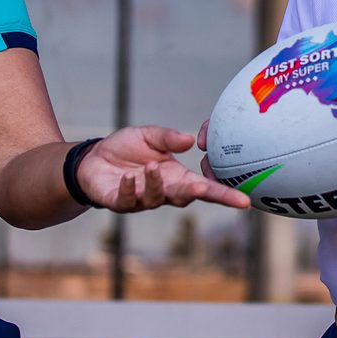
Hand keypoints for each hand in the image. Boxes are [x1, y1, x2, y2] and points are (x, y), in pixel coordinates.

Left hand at [80, 125, 250, 211]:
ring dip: (155, 184)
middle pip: (185, 198)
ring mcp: (141, 199)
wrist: (93, 159)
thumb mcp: (149, 135)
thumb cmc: (126, 149)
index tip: (244, 201)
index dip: (224, 196)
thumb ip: (168, 138)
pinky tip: (128, 177)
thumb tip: (189, 139)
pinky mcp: (119, 202)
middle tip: (201, 188)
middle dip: (195, 194)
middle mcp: (163, 191)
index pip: (205, 188)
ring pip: (155, 198)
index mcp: (176, 177)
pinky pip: (127, 200)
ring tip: (151, 166)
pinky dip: (129, 189)